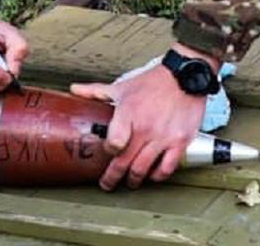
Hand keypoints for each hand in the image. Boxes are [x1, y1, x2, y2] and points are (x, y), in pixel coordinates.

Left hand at [70, 43, 212, 190]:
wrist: (185, 77)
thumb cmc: (154, 82)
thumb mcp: (123, 86)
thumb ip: (96, 91)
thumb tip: (74, 90)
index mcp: (129, 113)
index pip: (113, 144)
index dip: (108, 151)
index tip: (107, 152)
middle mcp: (145, 128)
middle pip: (125, 162)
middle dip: (113, 177)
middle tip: (107, 184)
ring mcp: (163, 137)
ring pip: (143, 169)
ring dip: (134, 180)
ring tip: (130, 183)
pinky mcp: (179, 142)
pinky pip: (167, 168)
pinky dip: (158, 176)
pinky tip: (153, 175)